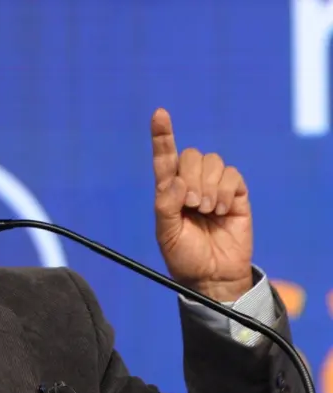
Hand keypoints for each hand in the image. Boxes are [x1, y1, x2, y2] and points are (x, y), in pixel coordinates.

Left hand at [151, 108, 252, 301]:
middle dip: (191, 178)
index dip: (162, 135)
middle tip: (192, 205)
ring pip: (212, 162)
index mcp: (168, 191)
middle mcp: (190, 184)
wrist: (213, 276)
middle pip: (191, 156)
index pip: (165, 157)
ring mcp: (214, 187)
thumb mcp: (166, 233)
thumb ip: (166, 205)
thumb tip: (178, 181)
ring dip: (208, 186)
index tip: (160, 114)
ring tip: (207, 211)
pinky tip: (221, 210)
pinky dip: (224, 191)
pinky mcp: (236, 193)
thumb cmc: (184, 256)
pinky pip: (231, 174)